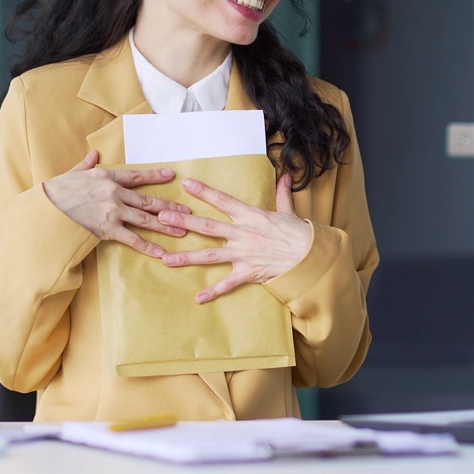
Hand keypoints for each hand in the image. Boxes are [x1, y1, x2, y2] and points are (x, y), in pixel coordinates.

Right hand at [43, 150, 189, 257]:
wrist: (45, 210)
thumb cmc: (56, 191)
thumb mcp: (73, 173)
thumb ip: (87, 164)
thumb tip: (94, 153)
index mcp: (107, 175)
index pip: (137, 175)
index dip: (156, 175)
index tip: (171, 174)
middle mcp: (114, 192)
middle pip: (148, 200)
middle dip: (169, 206)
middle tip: (186, 211)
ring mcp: (113, 211)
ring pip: (146, 219)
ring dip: (166, 226)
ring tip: (182, 231)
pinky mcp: (107, 229)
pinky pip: (132, 239)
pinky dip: (148, 246)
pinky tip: (161, 252)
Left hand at [157, 173, 311, 302]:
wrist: (311, 257)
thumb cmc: (301, 234)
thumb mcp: (289, 211)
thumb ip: (282, 193)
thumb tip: (285, 175)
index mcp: (251, 216)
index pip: (223, 201)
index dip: (204, 192)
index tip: (186, 184)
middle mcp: (243, 234)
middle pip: (207, 227)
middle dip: (183, 222)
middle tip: (161, 217)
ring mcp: (244, 254)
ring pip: (210, 256)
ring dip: (186, 258)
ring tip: (165, 259)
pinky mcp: (248, 272)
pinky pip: (228, 284)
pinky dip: (213, 292)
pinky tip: (197, 298)